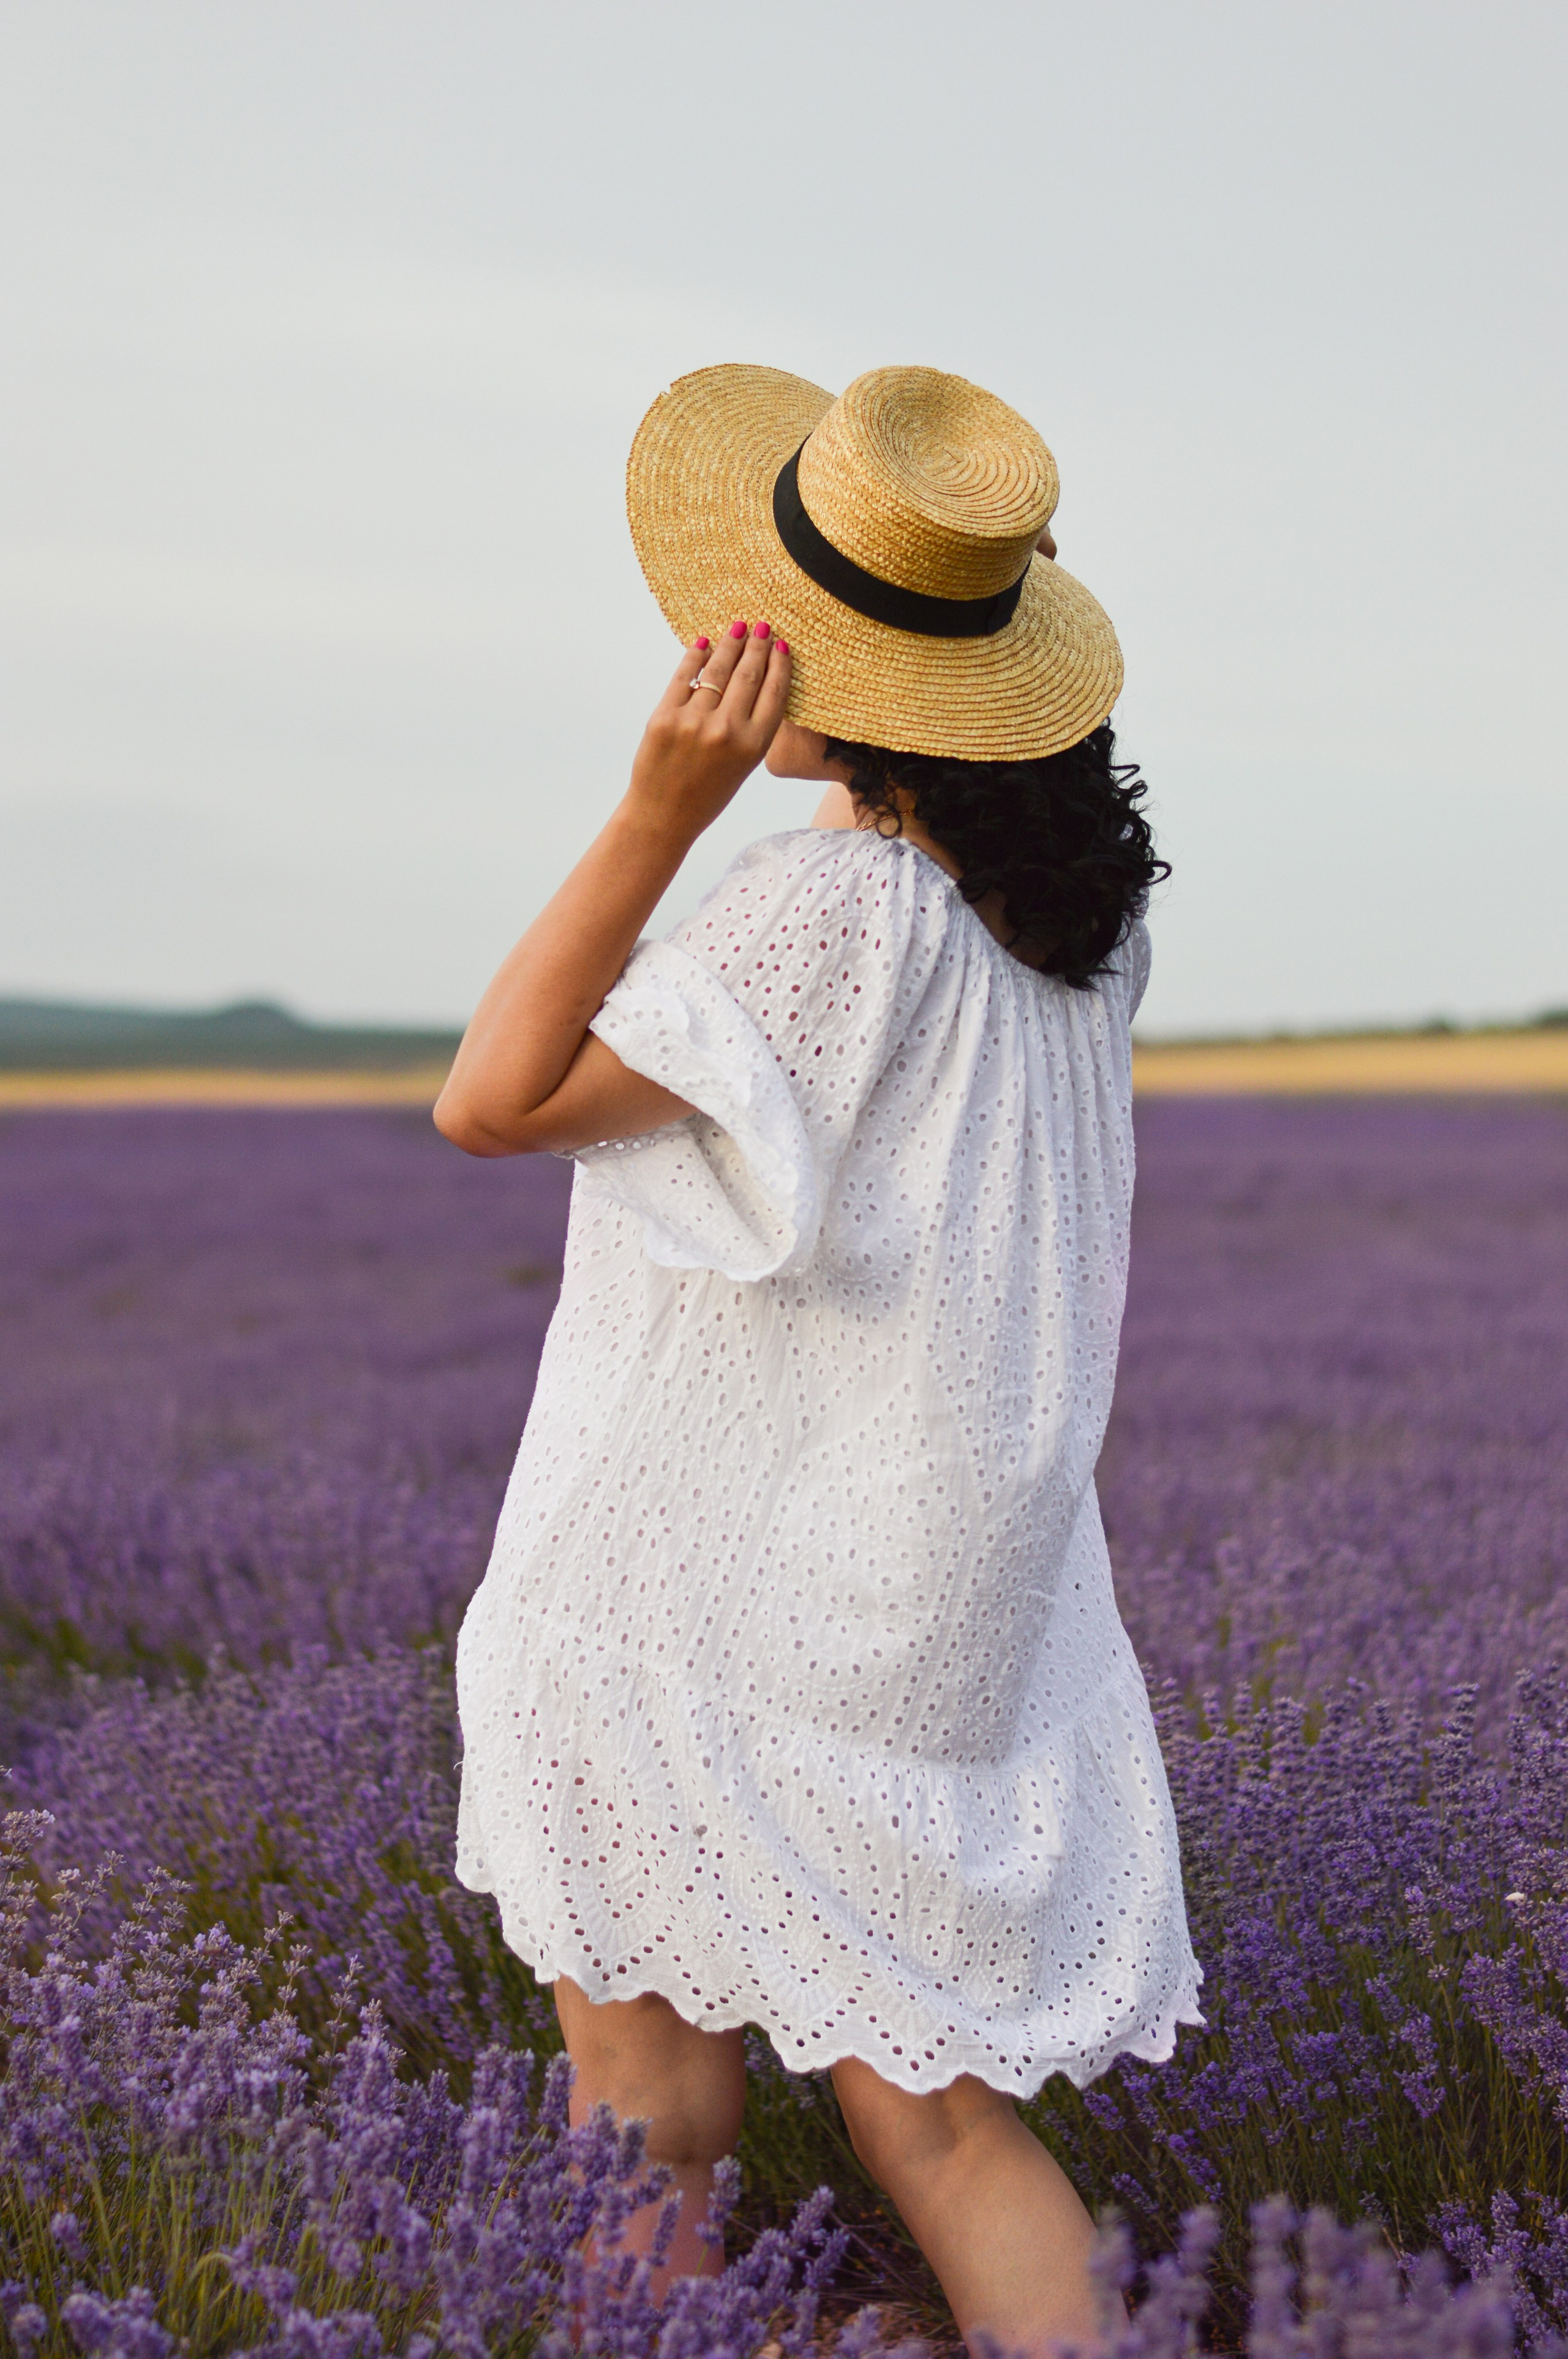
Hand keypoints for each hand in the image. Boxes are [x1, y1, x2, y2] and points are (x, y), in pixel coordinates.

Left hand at [625, 621, 792, 844]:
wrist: (664, 815)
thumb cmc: (708, 793)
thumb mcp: (744, 765)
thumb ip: (753, 726)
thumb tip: (759, 677)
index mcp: (754, 746)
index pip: (774, 692)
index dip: (779, 663)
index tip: (782, 644)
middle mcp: (727, 731)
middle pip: (748, 675)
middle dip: (757, 646)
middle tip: (762, 627)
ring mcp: (694, 722)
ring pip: (717, 670)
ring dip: (729, 644)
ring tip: (738, 628)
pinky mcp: (664, 716)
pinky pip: (684, 676)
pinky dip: (695, 655)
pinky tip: (704, 642)